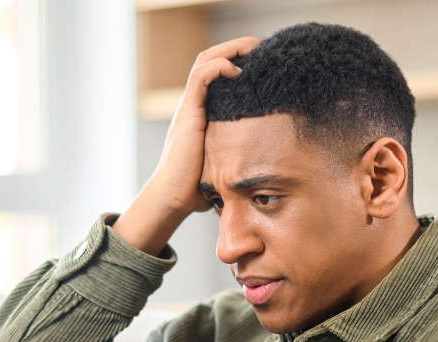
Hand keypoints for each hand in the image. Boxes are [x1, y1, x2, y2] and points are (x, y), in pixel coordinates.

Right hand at [113, 37, 259, 255]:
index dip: (236, 60)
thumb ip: (237, 155)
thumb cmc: (196, 189)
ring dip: (230, 50)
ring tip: (253, 48)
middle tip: (261, 46)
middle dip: (235, 47)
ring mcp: (188, 108)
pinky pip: (200, 77)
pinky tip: (237, 72)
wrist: (172, 199)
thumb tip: (264, 164)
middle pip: (209, 60)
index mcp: (200, 114)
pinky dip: (219, 67)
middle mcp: (192, 106)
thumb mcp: (223, 164)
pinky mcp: (188, 113)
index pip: (214, 73)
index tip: (261, 60)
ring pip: (204, 62)